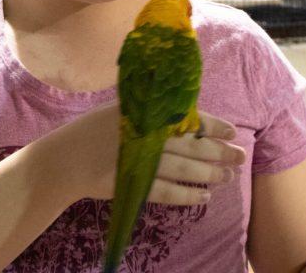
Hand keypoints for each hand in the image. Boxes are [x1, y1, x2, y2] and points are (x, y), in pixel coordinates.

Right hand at [38, 102, 245, 205]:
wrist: (65, 159)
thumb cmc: (92, 130)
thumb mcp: (121, 110)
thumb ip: (150, 110)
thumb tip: (185, 112)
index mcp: (145, 113)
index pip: (188, 118)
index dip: (214, 126)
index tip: (232, 131)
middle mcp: (146, 135)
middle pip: (193, 145)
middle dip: (220, 152)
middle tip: (240, 156)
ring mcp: (141, 162)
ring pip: (186, 169)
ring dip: (210, 173)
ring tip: (227, 177)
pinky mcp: (135, 185)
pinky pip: (170, 192)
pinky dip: (189, 194)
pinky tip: (204, 195)